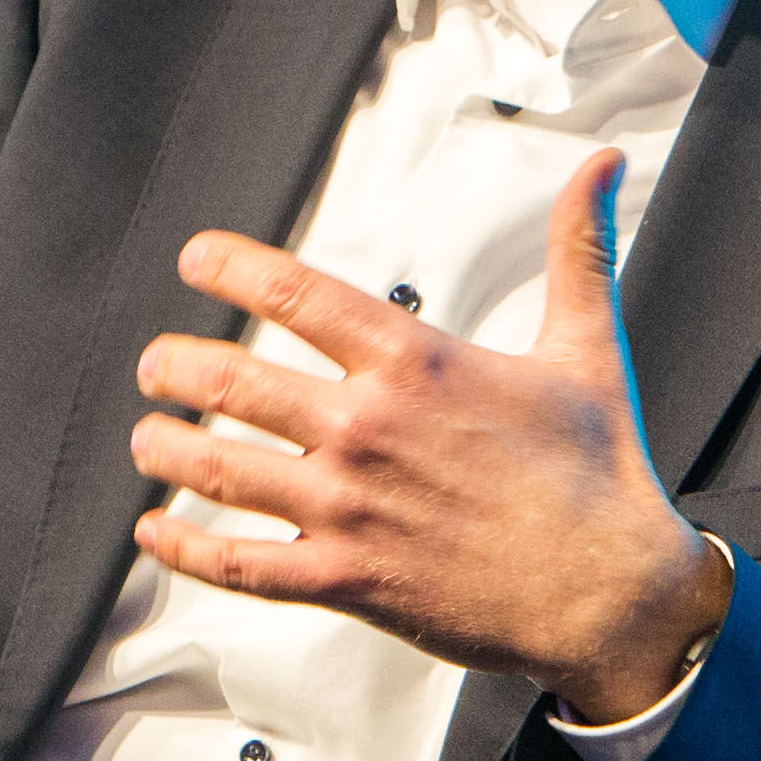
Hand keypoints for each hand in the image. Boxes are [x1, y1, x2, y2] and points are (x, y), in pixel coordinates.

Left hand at [129, 151, 733, 718]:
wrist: (613, 594)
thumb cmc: (597, 473)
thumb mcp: (586, 346)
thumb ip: (579, 248)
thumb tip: (603, 167)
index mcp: (416, 362)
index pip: (294, 292)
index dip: (229, 265)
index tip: (197, 259)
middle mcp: (368, 428)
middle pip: (232, 379)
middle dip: (175, 364)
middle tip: (158, 363)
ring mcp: (350, 507)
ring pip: (219, 468)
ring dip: (165, 447)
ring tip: (147, 436)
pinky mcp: (347, 579)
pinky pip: (241, 564)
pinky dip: (185, 547)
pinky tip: (158, 531)